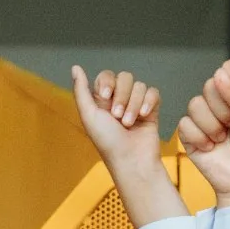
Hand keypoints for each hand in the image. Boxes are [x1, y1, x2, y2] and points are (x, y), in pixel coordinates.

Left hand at [70, 67, 185, 227]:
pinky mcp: (151, 110)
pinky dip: (149, 102)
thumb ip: (81, 91)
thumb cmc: (108, 143)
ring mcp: (136, 105)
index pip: (106, 76)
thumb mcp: (88, 116)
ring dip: (134, 104)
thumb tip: (75, 68)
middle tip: (118, 117)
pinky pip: (153, 92)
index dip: (108, 83)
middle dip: (122, 96)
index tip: (106, 97)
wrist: (132, 160)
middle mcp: (119, 101)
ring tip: (129, 123)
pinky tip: (145, 116)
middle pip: (124, 78)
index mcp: (102, 102)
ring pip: (139, 86)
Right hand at [178, 61, 229, 206]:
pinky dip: (200, 139)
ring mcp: (205, 117)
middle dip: (222, 109)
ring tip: (223, 139)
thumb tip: (219, 73)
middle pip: (209, 85)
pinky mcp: (190, 134)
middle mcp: (222, 102)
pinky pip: (184, 124)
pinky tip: (211, 148)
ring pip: (195, 104)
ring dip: (212, 127)